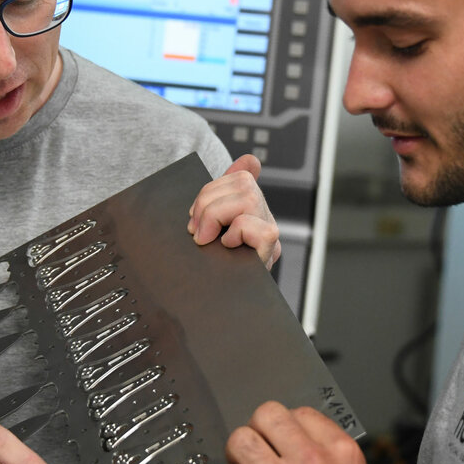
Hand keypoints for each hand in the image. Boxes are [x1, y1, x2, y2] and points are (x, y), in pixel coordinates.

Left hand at [188, 154, 281, 268]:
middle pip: (243, 185)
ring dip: (217, 216)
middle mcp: (263, 219)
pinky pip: (261, 229)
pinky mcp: (269, 253)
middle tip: (195, 229)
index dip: (213, 187)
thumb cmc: (210, 263)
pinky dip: (239, 233)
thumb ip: (226, 191)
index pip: (242, 176)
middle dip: (208, 203)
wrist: (213, 304)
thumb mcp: (212, 224)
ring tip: (206, 238)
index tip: (195, 213)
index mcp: (251, 208)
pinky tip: (227, 245)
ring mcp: (269, 236)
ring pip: (249, 200)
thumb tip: (252, 159)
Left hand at [211, 402, 381, 463]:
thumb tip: (299, 437)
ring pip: (241, 441)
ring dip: (237, 454)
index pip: (301, 413)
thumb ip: (328, 453)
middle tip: (258, 447)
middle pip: (267, 415)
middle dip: (258, 430)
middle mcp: (312, 462)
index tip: (281, 438)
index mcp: (340, 452)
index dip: (286, 426)